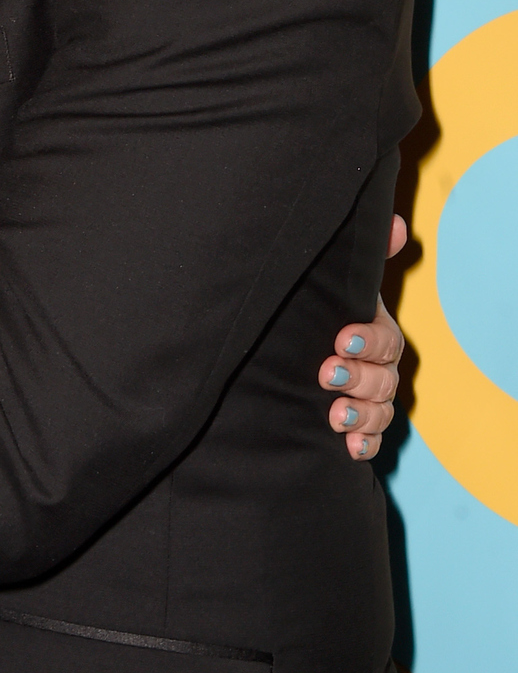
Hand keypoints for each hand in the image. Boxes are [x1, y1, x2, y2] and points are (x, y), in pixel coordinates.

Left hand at [321, 215, 407, 460]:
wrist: (278, 352)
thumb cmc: (312, 311)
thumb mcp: (330, 285)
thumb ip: (361, 258)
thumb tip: (395, 223)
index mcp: (372, 333)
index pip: (385, 340)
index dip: (367, 341)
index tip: (340, 339)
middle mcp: (375, 368)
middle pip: (384, 379)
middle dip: (358, 378)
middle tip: (326, 374)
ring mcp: (365, 399)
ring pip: (380, 411)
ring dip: (360, 414)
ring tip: (334, 415)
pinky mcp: (352, 426)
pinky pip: (370, 440)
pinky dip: (363, 445)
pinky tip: (348, 448)